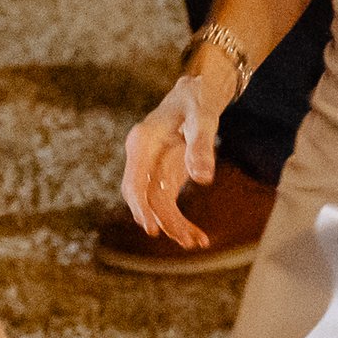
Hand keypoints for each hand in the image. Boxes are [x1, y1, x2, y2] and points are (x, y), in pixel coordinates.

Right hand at [122, 74, 222, 248]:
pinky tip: (197, 236)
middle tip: (184, 240)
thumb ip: (201, 147)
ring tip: (196, 242)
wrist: (196, 94)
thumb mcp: (203, 119)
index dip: (141, 207)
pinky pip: (166, 204)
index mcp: (142, 141)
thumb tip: (203, 179)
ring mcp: (150, 169)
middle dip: (161, 221)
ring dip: (174, 225)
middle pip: (143, 198)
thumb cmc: (197, 101)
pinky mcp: (163, 177)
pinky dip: (180, 221)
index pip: (134, 181)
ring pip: (156, 205)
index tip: (152, 228)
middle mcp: (141, 158)